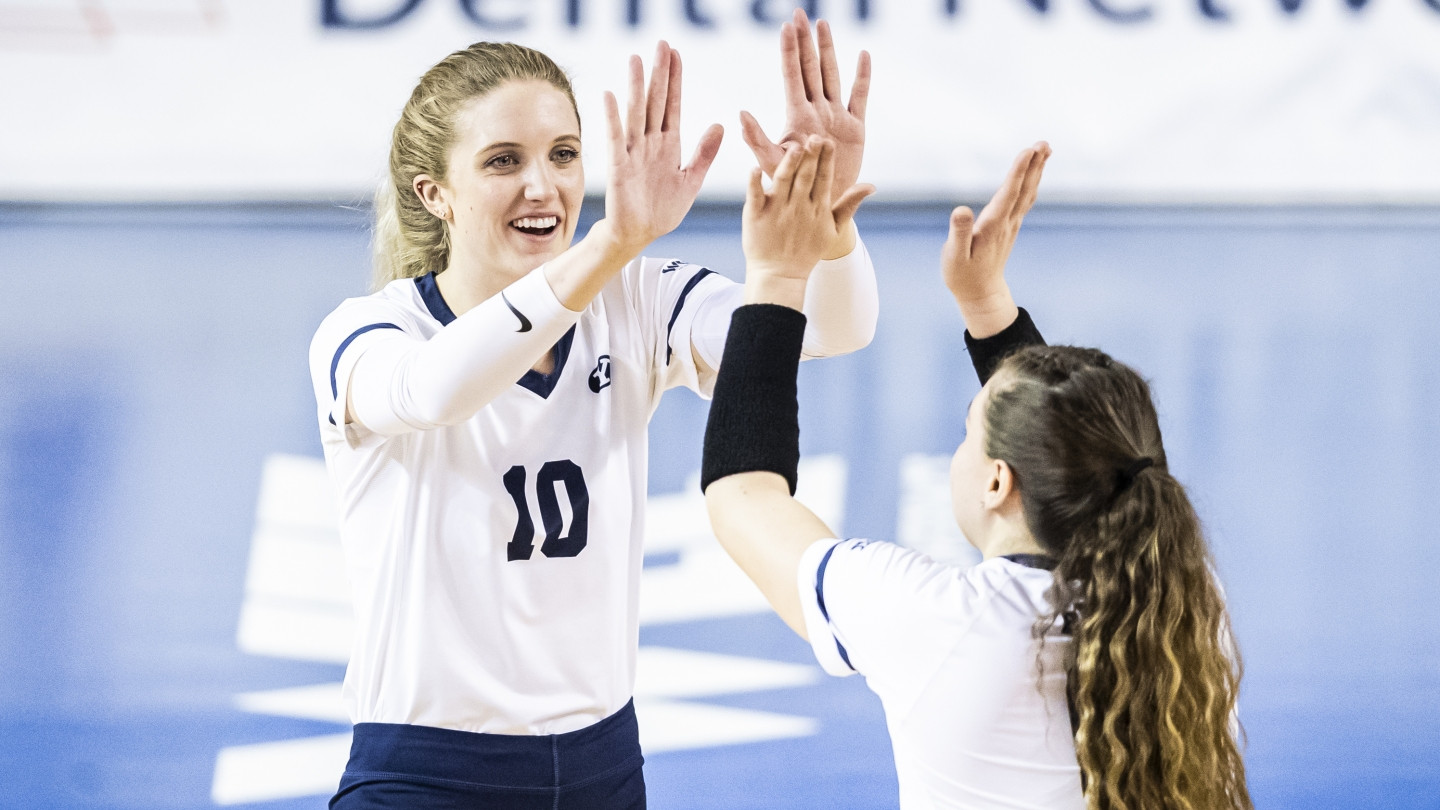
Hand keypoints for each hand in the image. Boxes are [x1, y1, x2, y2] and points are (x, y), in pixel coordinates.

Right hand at [602, 41, 724, 253]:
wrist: (640, 235)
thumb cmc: (662, 210)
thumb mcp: (691, 181)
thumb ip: (704, 154)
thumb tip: (719, 125)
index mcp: (668, 145)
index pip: (672, 105)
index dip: (675, 80)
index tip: (676, 54)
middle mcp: (649, 143)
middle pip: (655, 102)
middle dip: (659, 74)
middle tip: (661, 44)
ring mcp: (633, 152)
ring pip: (636, 113)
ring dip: (637, 87)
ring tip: (637, 60)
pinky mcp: (619, 167)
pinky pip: (616, 138)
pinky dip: (613, 117)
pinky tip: (611, 95)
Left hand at [741, 9, 868, 207]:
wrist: (818, 209)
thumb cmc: (789, 190)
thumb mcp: (771, 164)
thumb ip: (756, 139)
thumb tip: (739, 114)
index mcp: (796, 117)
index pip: (792, 76)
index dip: (789, 51)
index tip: (786, 26)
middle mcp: (815, 112)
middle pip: (810, 69)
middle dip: (806, 42)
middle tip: (801, 14)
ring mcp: (835, 117)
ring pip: (832, 76)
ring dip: (828, 50)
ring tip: (823, 24)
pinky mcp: (855, 129)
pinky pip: (859, 97)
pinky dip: (862, 77)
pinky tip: (862, 55)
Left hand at [742, 136, 873, 308]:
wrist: (780, 274)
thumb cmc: (807, 250)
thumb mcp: (834, 229)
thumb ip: (850, 205)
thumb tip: (871, 186)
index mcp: (817, 207)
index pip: (824, 179)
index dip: (826, 160)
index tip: (828, 141)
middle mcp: (798, 207)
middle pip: (806, 177)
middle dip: (811, 158)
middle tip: (814, 137)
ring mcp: (776, 211)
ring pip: (783, 182)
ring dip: (789, 165)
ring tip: (794, 149)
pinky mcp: (755, 216)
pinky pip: (754, 196)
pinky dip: (754, 183)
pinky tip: (754, 169)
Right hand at [941, 142, 1049, 336]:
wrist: (981, 293)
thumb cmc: (962, 275)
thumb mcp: (954, 256)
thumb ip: (959, 232)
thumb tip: (962, 209)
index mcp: (992, 226)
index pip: (1008, 193)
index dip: (1018, 171)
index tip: (1028, 150)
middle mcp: (1006, 223)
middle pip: (1024, 189)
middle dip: (1034, 165)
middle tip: (1044, 143)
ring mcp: (1011, 225)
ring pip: (1028, 193)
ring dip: (1036, 170)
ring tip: (1045, 149)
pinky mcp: (1009, 227)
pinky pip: (1025, 199)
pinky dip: (1031, 182)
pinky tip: (1033, 173)